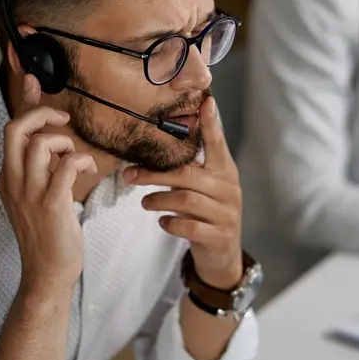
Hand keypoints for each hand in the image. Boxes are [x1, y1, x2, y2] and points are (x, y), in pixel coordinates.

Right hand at [0, 74, 96, 289]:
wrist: (47, 272)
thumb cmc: (48, 231)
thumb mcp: (39, 192)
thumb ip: (43, 163)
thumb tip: (52, 136)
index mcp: (9, 175)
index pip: (10, 128)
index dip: (22, 100)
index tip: (31, 77)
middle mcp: (14, 180)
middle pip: (15, 128)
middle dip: (42, 113)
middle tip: (64, 119)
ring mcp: (30, 193)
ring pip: (40, 143)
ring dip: (64, 141)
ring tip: (76, 156)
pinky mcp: (51, 205)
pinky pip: (64, 168)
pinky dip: (79, 161)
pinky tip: (88, 169)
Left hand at [123, 97, 242, 288]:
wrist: (222, 256)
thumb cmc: (207, 214)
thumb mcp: (204, 188)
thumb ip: (190, 169)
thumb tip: (156, 147)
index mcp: (225, 171)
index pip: (218, 144)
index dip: (211, 125)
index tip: (206, 103)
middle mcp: (229, 189)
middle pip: (188, 174)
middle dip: (155, 174)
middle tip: (129, 175)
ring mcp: (226, 213)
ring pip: (186, 199)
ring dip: (159, 199)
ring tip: (144, 202)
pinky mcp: (220, 236)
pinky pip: (190, 227)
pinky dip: (171, 223)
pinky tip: (162, 222)